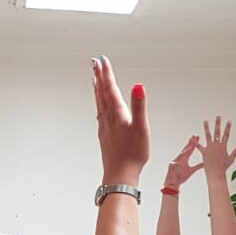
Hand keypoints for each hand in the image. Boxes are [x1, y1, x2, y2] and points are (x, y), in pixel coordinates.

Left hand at [92, 56, 148, 182]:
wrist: (120, 175)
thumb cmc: (133, 154)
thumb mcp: (141, 127)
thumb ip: (139, 105)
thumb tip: (138, 85)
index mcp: (117, 113)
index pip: (110, 88)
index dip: (107, 73)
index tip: (102, 60)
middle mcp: (107, 117)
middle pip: (101, 92)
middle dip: (99, 75)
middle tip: (95, 62)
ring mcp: (104, 126)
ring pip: (99, 101)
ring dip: (97, 87)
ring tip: (94, 77)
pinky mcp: (104, 133)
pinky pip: (100, 111)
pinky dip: (99, 101)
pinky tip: (100, 103)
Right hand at [165, 138, 202, 189]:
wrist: (173, 184)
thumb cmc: (181, 177)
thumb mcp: (192, 170)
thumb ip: (198, 166)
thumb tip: (205, 163)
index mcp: (184, 159)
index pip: (190, 149)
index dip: (194, 144)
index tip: (198, 137)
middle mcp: (180, 159)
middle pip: (185, 150)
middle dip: (189, 143)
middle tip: (193, 136)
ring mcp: (175, 162)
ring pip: (181, 155)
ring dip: (185, 151)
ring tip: (190, 146)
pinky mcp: (172, 167)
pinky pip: (176, 163)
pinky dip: (178, 161)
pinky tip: (181, 159)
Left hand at [192, 117, 235, 178]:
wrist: (216, 173)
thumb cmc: (223, 168)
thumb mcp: (231, 159)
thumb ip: (235, 151)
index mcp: (223, 146)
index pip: (226, 135)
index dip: (228, 127)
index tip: (229, 121)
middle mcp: (217, 145)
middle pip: (217, 132)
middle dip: (218, 124)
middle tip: (218, 117)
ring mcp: (210, 148)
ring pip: (208, 135)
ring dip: (206, 128)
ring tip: (205, 121)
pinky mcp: (204, 152)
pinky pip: (198, 146)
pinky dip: (195, 142)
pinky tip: (192, 137)